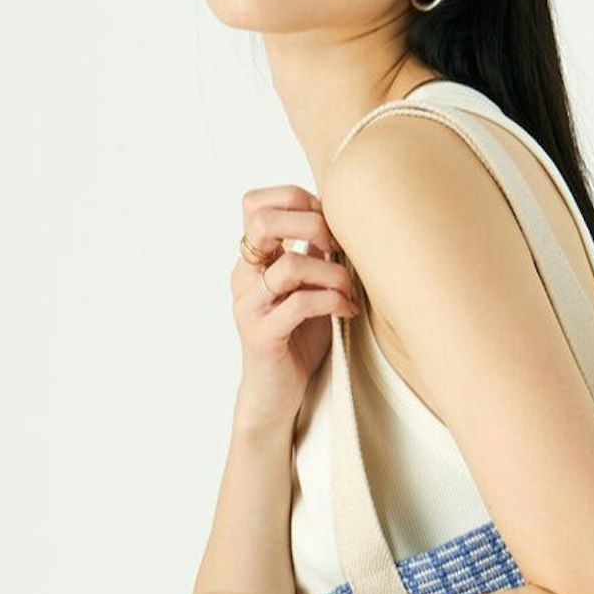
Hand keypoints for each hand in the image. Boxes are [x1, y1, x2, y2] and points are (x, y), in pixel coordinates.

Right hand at [232, 185, 363, 431]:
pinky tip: (348, 311)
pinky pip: (300, 303)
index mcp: (252, 260)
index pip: (254, 204)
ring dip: (332, 272)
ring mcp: (250, 305)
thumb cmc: (297, 340)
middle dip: (311, 223)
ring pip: (289, 265)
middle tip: (340, 246)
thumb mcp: (309, 287)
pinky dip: (332, 301)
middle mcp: (244, 276)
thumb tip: (339, 220)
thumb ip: (315, 254)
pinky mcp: (262, 333)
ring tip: (350, 290)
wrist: (275, 394)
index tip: (329, 220)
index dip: (294, 199)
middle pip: (262, 221)